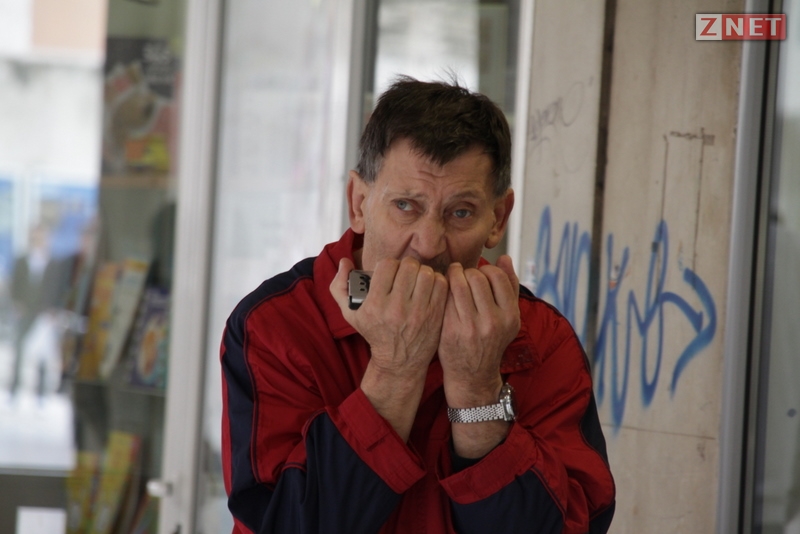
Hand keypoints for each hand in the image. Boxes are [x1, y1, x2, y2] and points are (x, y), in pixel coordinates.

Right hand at [330, 256, 447, 439]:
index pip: (387, 265)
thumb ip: (339, 286)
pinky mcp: (435, 315)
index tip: (390, 272)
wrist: (398, 361)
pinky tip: (429, 287)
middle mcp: (396, 308)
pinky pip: (441, 284)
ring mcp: (418, 312)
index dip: (389, 264)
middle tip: (405, 273)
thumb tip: (344, 261)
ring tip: (418, 279)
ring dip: (422, 272)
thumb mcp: (350, 313)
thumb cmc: (374, 332)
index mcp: (375, 305)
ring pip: (426, 273)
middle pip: (409, 266)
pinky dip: (436, 281)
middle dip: (407, 266)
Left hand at [439, 255, 519, 408]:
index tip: (479, 274)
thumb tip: (504, 258)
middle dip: (468, 272)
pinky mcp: (450, 330)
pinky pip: (446, 297)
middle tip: (463, 275)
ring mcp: (470, 327)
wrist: (473, 374)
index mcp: (510, 316)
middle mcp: (492, 322)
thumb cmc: (490, 339)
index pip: (497, 276)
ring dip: (454, 275)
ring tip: (453, 276)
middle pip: (476, 277)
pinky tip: (444, 289)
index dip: (486, 269)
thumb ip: (509, 287)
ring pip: (459, 284)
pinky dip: (444, 288)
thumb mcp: (507, 317)